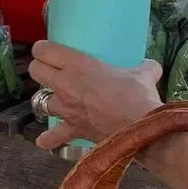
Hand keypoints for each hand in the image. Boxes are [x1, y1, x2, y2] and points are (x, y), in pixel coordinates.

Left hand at [29, 42, 163, 150]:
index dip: (42, 48)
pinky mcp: (72, 129)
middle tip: (50, 68)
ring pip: (40, 100)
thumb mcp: (144, 73)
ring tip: (55, 97)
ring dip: (46, 98)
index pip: (45, 50)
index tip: (46, 48)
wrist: (139, 128)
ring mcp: (66, 109)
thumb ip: (144, 67)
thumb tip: (151, 66)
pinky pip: (53, 136)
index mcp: (77, 65)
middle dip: (40, 67)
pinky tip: (43, 141)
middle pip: (36, 71)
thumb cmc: (137, 95)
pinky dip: (49, 138)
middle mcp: (65, 85)